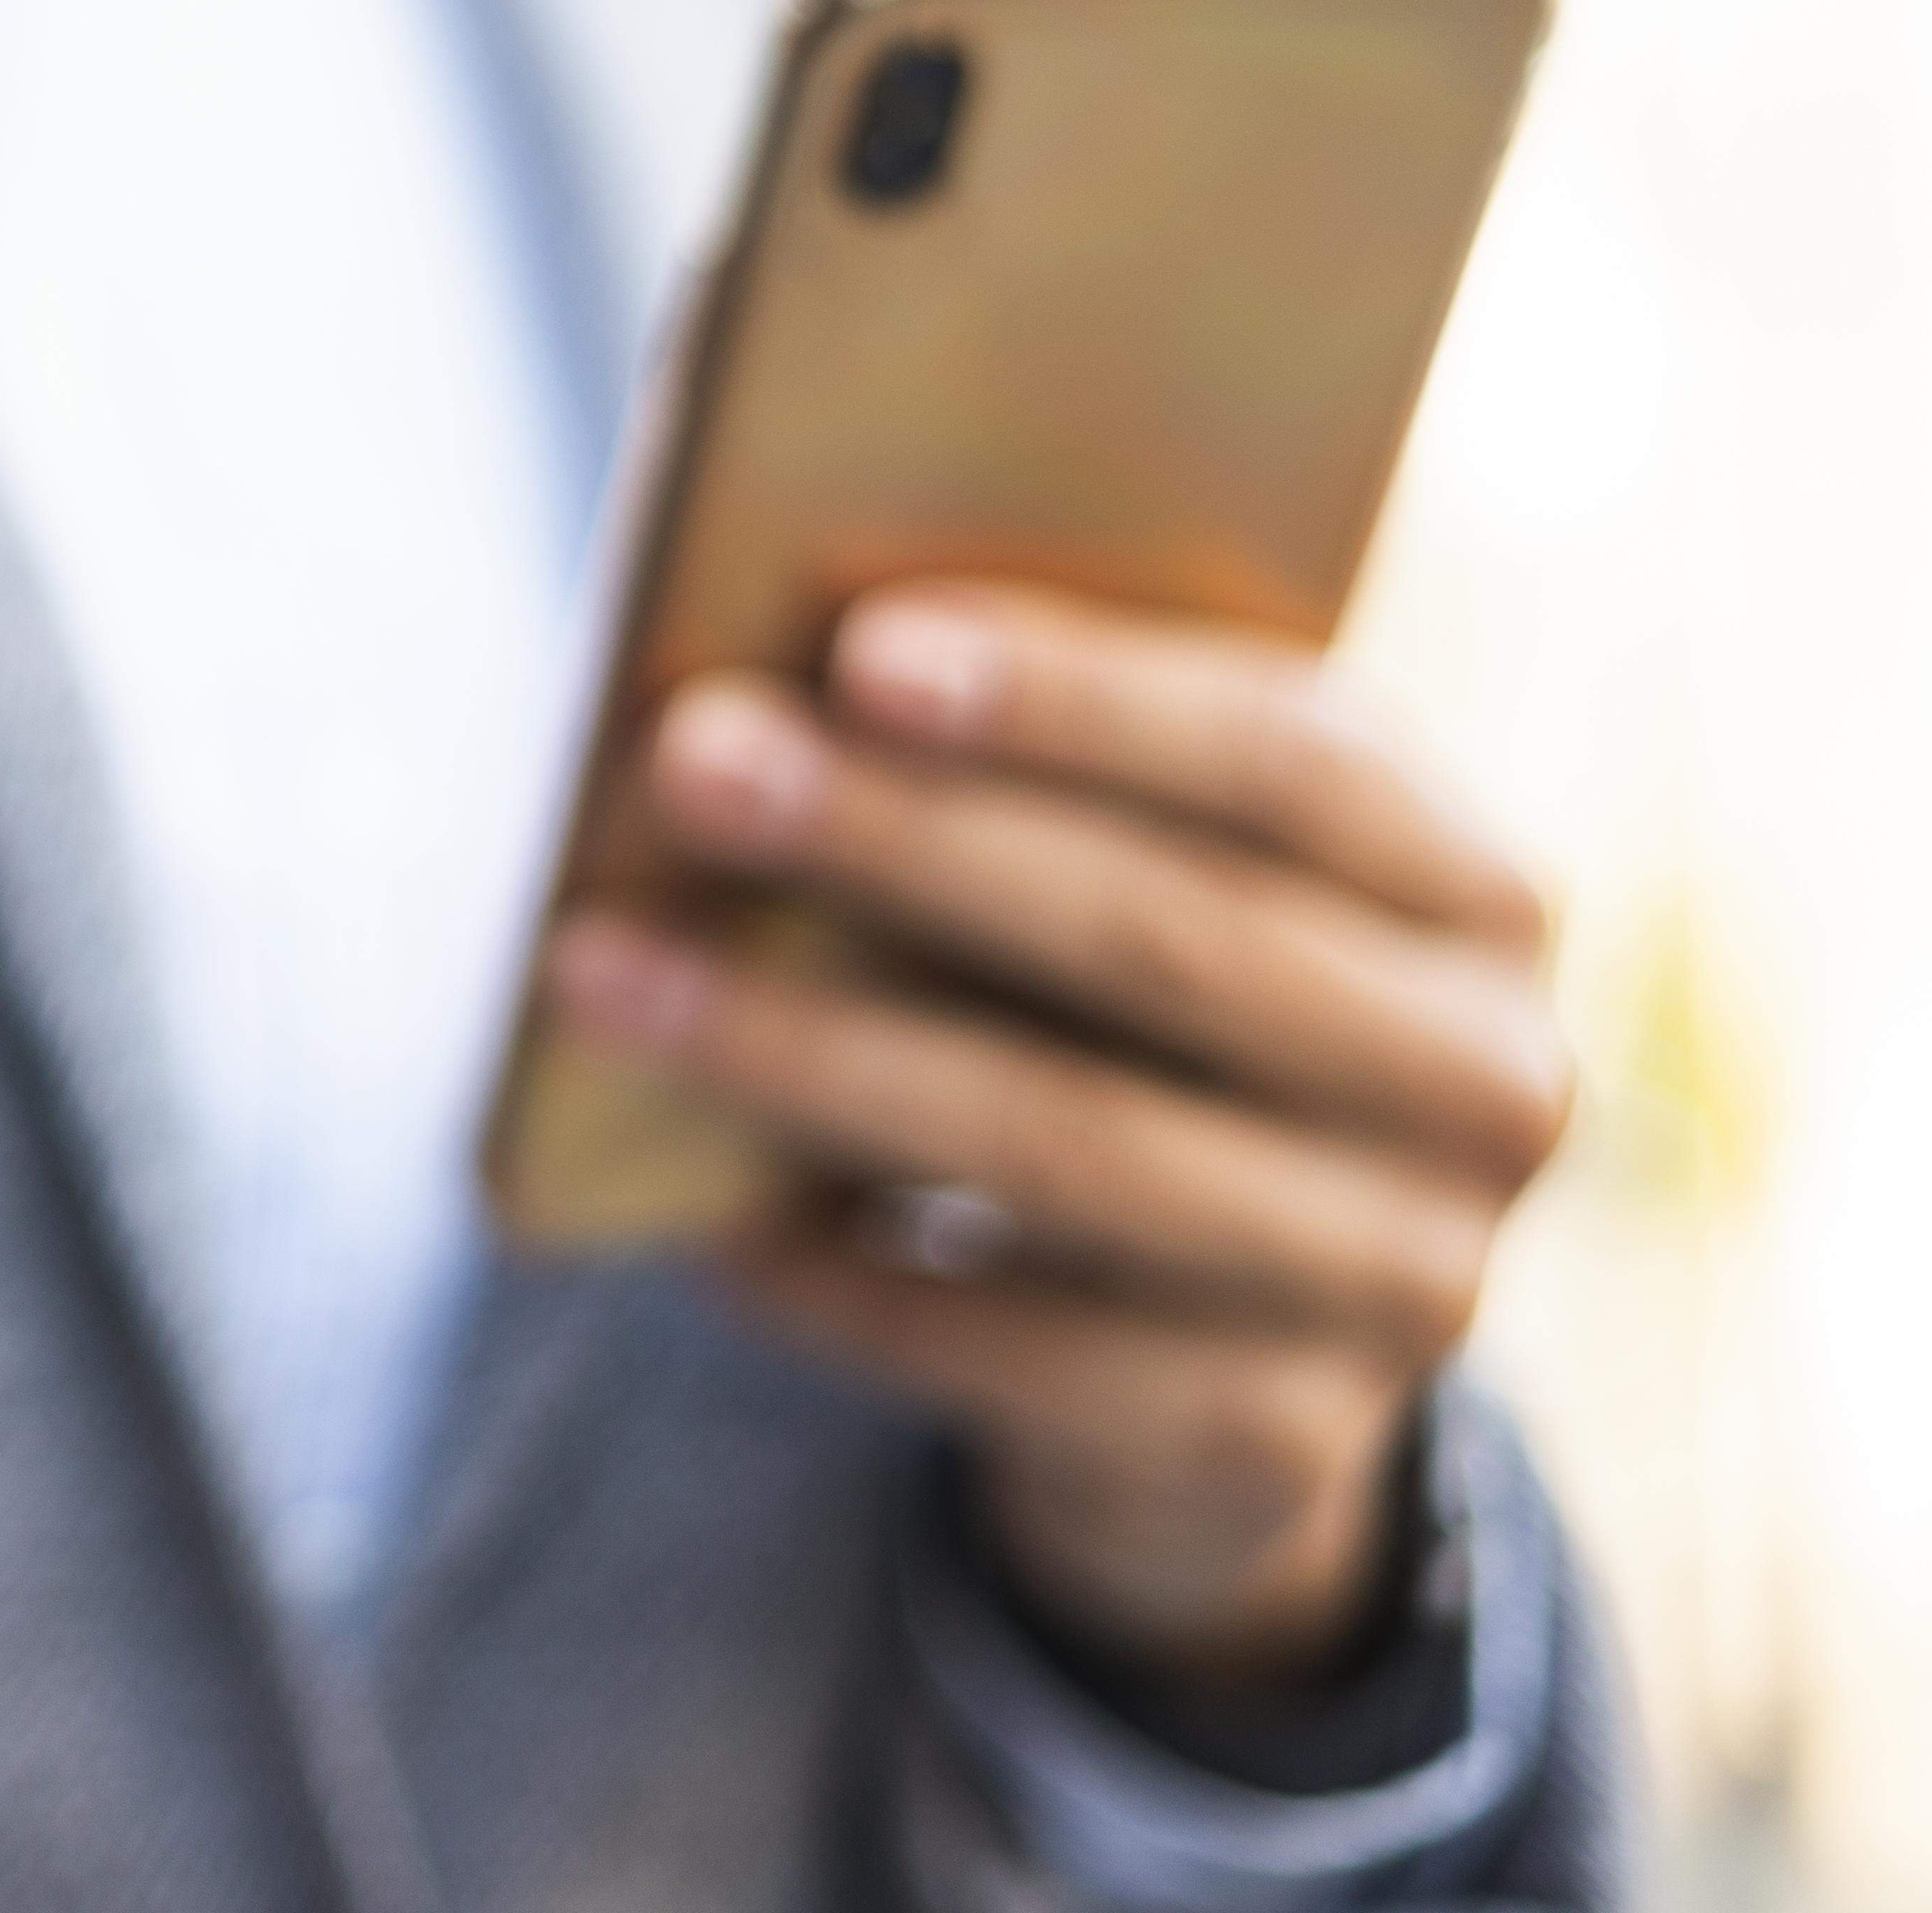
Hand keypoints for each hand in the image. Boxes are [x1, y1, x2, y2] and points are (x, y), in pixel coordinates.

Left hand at [541, 583, 1569, 1689]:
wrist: (1231, 1332)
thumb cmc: (1135, 1015)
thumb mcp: (1136, 874)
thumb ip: (1023, 780)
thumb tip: (755, 692)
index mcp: (1473, 889)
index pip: (1291, 759)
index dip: (1078, 697)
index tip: (859, 650)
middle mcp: (1489, 1084)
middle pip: (1168, 937)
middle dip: (906, 840)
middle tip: (687, 761)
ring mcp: (1403, 1282)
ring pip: (1074, 1144)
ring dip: (812, 1053)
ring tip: (600, 974)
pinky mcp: (1275, 1440)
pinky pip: (1015, 1349)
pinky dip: (839, 1272)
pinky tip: (698, 1212)